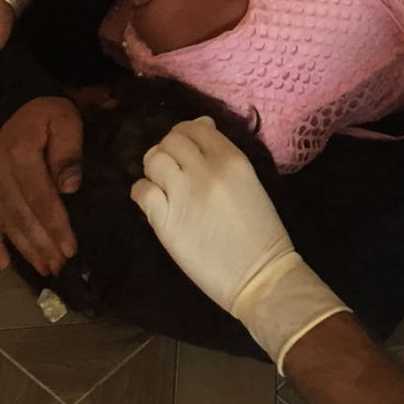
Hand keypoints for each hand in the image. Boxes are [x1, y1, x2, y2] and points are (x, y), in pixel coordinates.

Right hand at [0, 96, 82, 274]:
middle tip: (60, 266)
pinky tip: (3, 264)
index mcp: (19, 155)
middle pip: (22, 216)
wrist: (12, 102)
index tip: (69, 248)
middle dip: (42, 245)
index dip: (55, 225)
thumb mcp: (65, 121)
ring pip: (6, 222)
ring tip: (44, 269)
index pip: (40, 198)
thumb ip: (68, 152)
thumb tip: (69, 188)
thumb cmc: (46, 114)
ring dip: (25, 249)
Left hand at [132, 118, 346, 368]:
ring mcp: (182, 194)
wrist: (259, 276)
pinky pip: (141, 190)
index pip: (196, 128)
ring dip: (155, 169)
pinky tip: (155, 203)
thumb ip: (225, 158)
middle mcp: (204, 170)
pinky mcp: (164, 220)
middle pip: (171, 141)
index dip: (187, 134)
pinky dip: (144, 192)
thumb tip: (203, 130)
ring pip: (153, 160)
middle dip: (170, 150)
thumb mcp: (250, 182)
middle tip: (175, 168)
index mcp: (232, 159)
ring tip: (164, 184)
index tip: (189, 147)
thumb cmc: (263, 233)